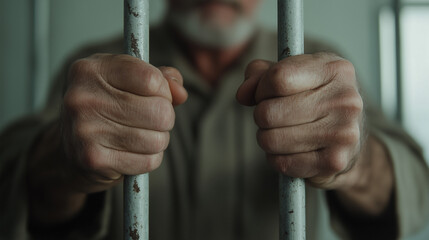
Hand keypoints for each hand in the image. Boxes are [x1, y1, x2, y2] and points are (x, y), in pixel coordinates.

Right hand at [62, 54, 187, 192]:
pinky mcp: (94, 159)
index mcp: (91, 69)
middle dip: (164, 118)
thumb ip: (160, 79)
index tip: (155, 96)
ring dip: (158, 140)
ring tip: (139, 136)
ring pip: (158, 138)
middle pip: (159, 110)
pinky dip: (149, 159)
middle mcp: (83, 97)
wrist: (69, 150)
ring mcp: (85, 130)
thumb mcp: (126, 82)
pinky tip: (131, 152)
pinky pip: (148, 161)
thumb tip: (180, 92)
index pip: (152, 79)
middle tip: (148, 120)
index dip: (163, 91)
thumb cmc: (104, 110)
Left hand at [236, 53, 363, 189]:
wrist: (350, 141)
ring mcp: (343, 132)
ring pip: (271, 139)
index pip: (278, 77)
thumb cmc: (314, 100)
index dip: (260, 89)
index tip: (264, 94)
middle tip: (273, 118)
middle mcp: (345, 99)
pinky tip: (290, 150)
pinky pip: (282, 163)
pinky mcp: (334, 161)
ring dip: (266, 139)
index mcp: (334, 69)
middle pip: (269, 112)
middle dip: (261, 117)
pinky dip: (276, 159)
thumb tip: (242, 94)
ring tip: (281, 133)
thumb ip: (259, 75)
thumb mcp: (290, 75)